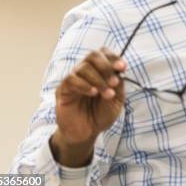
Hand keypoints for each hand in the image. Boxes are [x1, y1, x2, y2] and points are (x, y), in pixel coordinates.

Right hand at [51, 48, 126, 166]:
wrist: (87, 133)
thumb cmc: (101, 114)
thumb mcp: (117, 99)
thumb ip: (118, 85)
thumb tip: (118, 71)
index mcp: (100, 70)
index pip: (104, 53)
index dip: (114, 57)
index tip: (122, 67)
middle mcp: (86, 71)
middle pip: (93, 55)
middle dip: (106, 67)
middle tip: (114, 82)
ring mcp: (74, 79)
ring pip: (83, 67)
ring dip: (98, 80)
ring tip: (107, 94)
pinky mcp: (63, 89)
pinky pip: (71, 79)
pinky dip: (84, 85)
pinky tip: (93, 93)